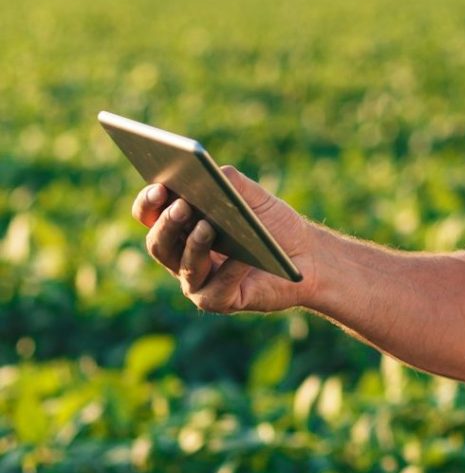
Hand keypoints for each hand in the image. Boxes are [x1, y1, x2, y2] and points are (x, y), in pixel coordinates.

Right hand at [133, 167, 317, 313]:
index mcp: (182, 227)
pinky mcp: (221, 300)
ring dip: (195, 246)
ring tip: (208, 227)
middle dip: (168, 224)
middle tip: (182, 206)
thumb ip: (231, 182)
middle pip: (159, 243)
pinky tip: (244, 257)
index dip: (149, 202)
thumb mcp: (254, 197)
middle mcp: (182, 256)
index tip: (159, 187)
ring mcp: (199, 282)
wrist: (307, 255)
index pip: (151, 214)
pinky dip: (231, 270)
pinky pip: (219, 288)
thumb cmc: (273, 224)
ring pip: (185, 267)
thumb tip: (213, 171)